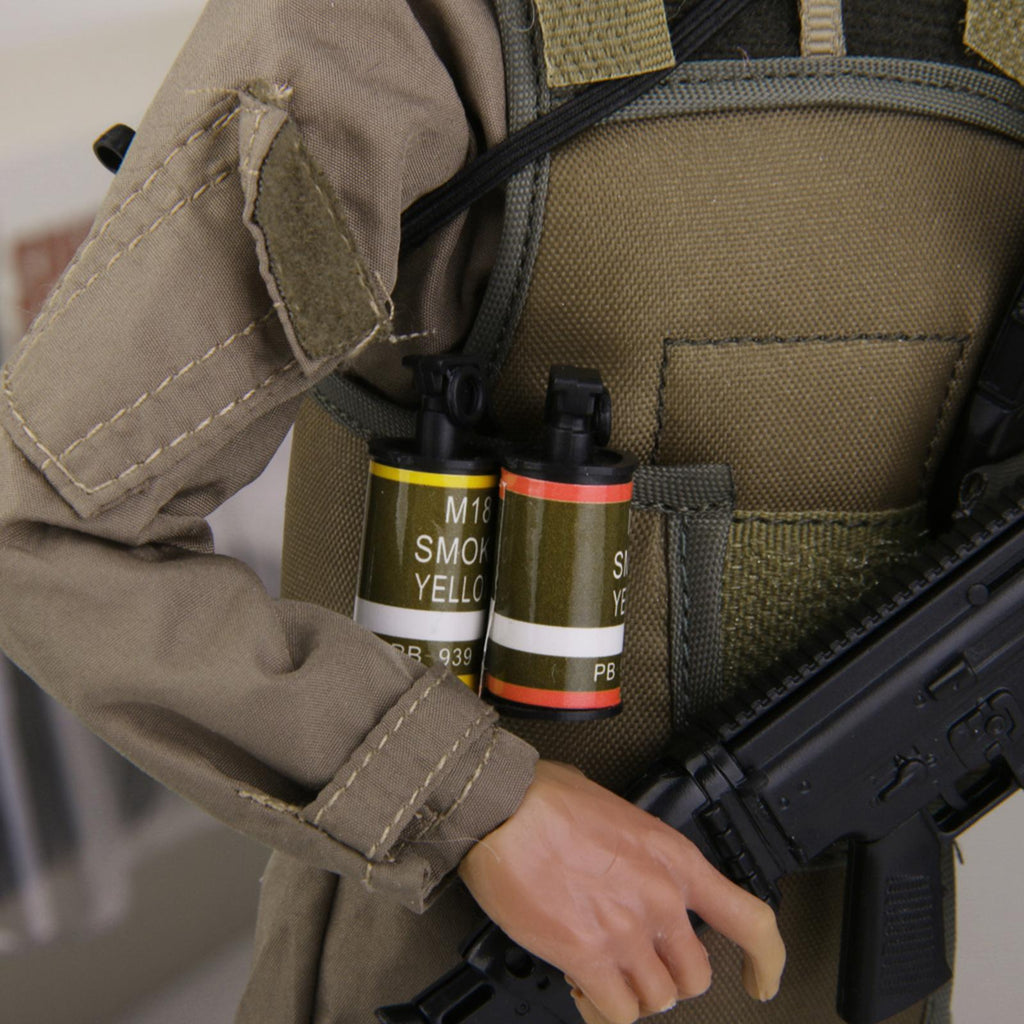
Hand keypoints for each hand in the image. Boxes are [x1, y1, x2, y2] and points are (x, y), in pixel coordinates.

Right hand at [458, 760, 784, 1023]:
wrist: (502, 808)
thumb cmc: (544, 797)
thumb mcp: (615, 810)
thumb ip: (636, 848)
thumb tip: (627, 858)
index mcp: (674, 859)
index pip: (751, 921)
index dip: (767, 961)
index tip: (761, 979)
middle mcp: (660, 900)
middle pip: (697, 977)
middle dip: (670, 979)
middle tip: (643, 967)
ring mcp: (626, 932)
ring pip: (657, 1000)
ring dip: (632, 994)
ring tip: (604, 975)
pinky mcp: (587, 956)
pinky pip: (615, 1011)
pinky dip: (600, 1008)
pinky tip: (583, 987)